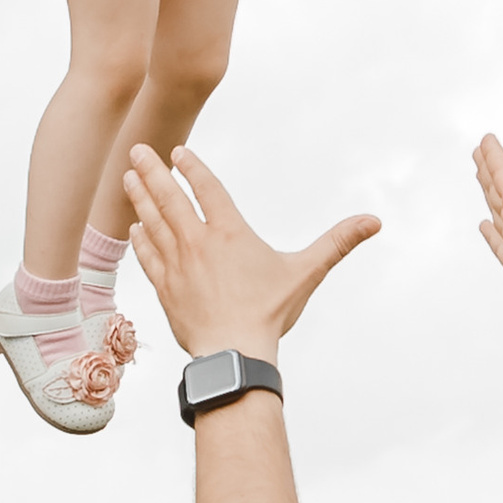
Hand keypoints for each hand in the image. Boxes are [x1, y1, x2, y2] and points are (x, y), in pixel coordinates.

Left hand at [122, 145, 379, 360]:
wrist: (233, 353)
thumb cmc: (269, 313)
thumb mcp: (305, 273)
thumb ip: (337, 243)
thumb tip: (374, 222)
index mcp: (230, 234)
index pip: (207, 190)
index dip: (193, 168)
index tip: (178, 152)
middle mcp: (198, 243)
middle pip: (169, 198)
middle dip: (152, 171)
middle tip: (137, 149)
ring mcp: (176, 265)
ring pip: (153, 222)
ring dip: (140, 197)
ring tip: (129, 176)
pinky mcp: (165, 288)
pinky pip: (148, 256)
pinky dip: (140, 239)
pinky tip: (135, 226)